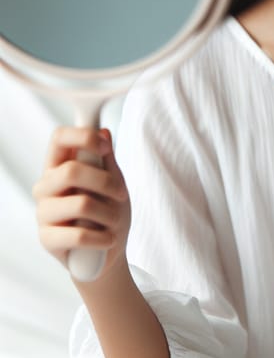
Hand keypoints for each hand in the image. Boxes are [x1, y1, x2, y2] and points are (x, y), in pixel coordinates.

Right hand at [32, 126, 130, 281]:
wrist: (107, 250)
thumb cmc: (109, 210)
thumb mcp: (113, 181)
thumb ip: (106, 159)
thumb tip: (104, 132)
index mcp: (60, 166)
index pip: (59, 137)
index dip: (83, 137)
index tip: (106, 148)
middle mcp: (46, 186)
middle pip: (71, 171)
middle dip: (105, 182)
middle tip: (121, 194)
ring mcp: (43, 212)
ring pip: (81, 204)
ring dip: (109, 214)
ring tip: (114, 222)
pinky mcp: (46, 239)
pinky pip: (78, 234)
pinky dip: (102, 237)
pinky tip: (109, 240)